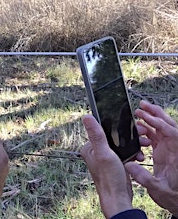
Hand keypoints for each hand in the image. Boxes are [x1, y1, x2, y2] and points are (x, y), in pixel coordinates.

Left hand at [80, 115, 133, 217]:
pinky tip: (139, 157)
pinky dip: (133, 154)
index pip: (103, 130)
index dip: (119, 128)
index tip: (132, 128)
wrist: (118, 197)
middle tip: (141, 138)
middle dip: (129, 138)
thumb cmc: (109, 178)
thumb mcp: (103, 153)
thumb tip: (87, 117)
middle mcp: (95, 152)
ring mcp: (105, 158)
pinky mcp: (115, 164)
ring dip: (133, 146)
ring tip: (142, 148)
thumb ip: (96, 135)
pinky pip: (125, 154)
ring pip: (121, 145)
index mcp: (89, 148)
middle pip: (114, 137)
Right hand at [124, 100, 177, 215]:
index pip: (170, 133)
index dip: (158, 123)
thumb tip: (129, 165)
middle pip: (169, 125)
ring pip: (163, 128)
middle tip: (143, 105)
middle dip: (156, 113)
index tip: (145, 116)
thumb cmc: (173, 197)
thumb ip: (143, 177)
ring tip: (140, 111)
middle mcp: (174, 149)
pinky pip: (158, 136)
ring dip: (153, 118)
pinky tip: (140, 126)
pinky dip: (150, 129)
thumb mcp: (158, 189)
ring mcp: (170, 150)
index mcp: (176, 155)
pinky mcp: (165, 152)